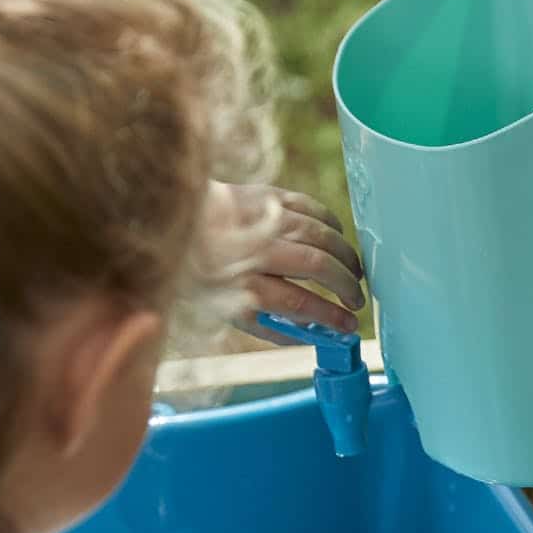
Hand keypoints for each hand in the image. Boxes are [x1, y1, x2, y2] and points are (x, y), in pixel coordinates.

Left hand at [214, 181, 364, 337]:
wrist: (176, 224)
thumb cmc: (207, 275)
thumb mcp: (230, 312)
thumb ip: (273, 327)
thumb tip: (314, 337)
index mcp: (241, 284)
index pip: (298, 302)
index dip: (330, 315)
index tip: (349, 325)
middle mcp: (253, 249)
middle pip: (315, 265)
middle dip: (346, 285)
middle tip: (356, 300)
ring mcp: (262, 218)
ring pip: (320, 235)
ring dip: (346, 257)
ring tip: (355, 274)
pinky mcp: (267, 195)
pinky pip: (312, 209)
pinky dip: (332, 226)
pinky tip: (338, 241)